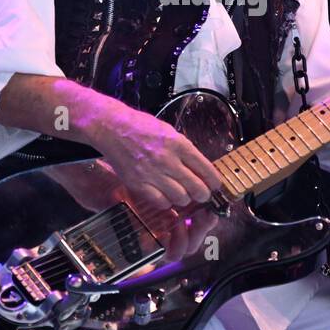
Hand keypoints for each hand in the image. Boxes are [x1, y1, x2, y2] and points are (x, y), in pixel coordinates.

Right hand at [82, 102, 223, 258]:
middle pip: (196, 187)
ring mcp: (152, 173)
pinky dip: (167, 202)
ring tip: (184, 195)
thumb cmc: (141, 127)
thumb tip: (200, 167)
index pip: (205, 168)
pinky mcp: (138, 184)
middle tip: (203, 194)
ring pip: (180, 197)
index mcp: (177, 144)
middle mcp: (167, 160)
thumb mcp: (168, 131)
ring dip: (185, 198)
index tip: (216, 185)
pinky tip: (167, 196)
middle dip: (204, 194)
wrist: (113, 128)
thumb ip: (184, 149)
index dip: (214, 180)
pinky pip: (160, 202)